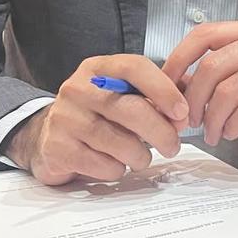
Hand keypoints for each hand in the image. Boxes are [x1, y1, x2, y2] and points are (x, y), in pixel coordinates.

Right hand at [7, 54, 187, 185]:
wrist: (46, 137)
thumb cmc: (95, 115)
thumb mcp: (122, 95)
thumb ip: (158, 94)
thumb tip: (190, 103)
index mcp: (98, 69)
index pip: (134, 67)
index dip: (163, 89)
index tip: (181, 111)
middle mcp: (78, 89)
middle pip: (131, 109)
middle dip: (162, 132)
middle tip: (172, 145)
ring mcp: (64, 118)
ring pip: (119, 142)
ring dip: (141, 155)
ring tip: (141, 156)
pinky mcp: (58, 148)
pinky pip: (103, 165)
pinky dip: (118, 169)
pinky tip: (114, 163)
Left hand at [162, 20, 237, 152]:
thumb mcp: (235, 84)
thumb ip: (206, 78)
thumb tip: (166, 85)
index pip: (204, 35)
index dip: (179, 59)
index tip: (165, 86)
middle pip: (212, 65)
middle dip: (193, 99)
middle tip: (190, 121)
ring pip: (228, 90)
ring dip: (213, 119)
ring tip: (213, 133)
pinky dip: (233, 125)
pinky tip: (231, 133)